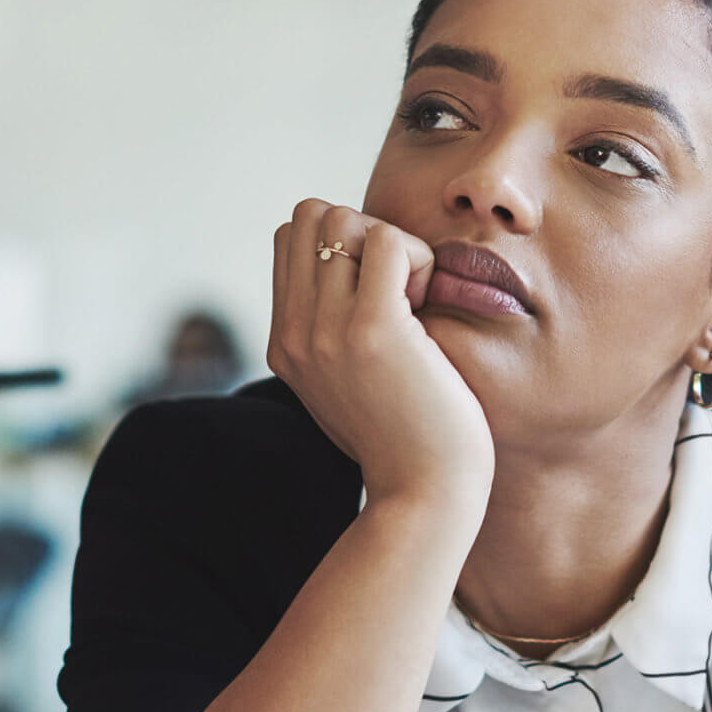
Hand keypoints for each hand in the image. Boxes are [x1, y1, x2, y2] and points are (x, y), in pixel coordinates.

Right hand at [267, 198, 494, 501]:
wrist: (425, 496)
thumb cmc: (409, 438)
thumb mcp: (350, 381)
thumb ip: (335, 331)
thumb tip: (355, 267)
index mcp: (285, 344)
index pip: (290, 237)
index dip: (342, 244)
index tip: (378, 294)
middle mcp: (294, 335)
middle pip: (309, 215)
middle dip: (361, 231)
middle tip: (397, 289)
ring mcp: (326, 332)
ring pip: (344, 218)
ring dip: (391, 244)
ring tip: (413, 300)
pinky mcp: (372, 331)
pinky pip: (388, 240)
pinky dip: (418, 258)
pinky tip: (427, 308)